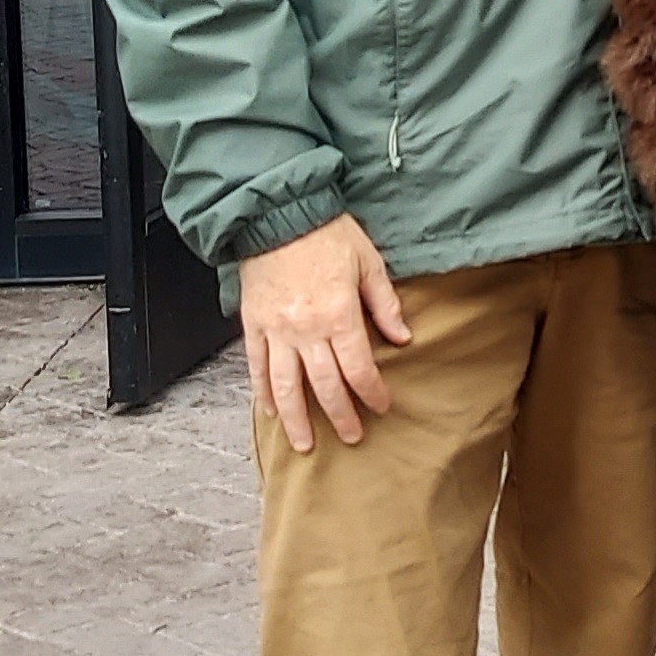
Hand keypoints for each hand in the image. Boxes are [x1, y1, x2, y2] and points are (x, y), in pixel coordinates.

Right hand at [242, 212, 410, 450]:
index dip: (371, 393)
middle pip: (323, 386)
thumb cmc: (326, 231)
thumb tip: (403, 338)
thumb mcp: (369, 261)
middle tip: (351, 436)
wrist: (278, 211)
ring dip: (296, 419)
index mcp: (339, 314)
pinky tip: (271, 410)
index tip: (381, 406)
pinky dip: (263, 392)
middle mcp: (306, 329)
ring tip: (305, 443)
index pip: (358, 368)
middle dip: (340, 416)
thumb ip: (384, 303)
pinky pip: (256, 366)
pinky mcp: (253, 324)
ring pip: (285, 386)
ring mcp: (276, 329)